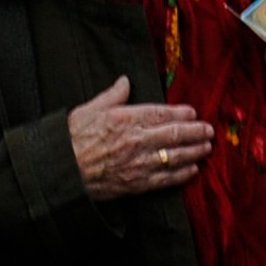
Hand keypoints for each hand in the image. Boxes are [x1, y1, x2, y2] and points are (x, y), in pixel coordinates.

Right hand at [66, 75, 213, 201]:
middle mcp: (136, 140)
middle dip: (195, 132)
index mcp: (127, 119)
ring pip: (173, 157)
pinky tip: (192, 171)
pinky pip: (162, 180)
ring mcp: (136, 164)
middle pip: (174, 135)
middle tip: (209, 130)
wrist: (56, 174)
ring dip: (194, 152)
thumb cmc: (68, 140)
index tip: (194, 113)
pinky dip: (180, 175)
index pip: (162, 114)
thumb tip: (125, 81)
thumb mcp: (89, 110)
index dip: (182, 114)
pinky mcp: (132, 184)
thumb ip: (112, 95)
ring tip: (206, 148)